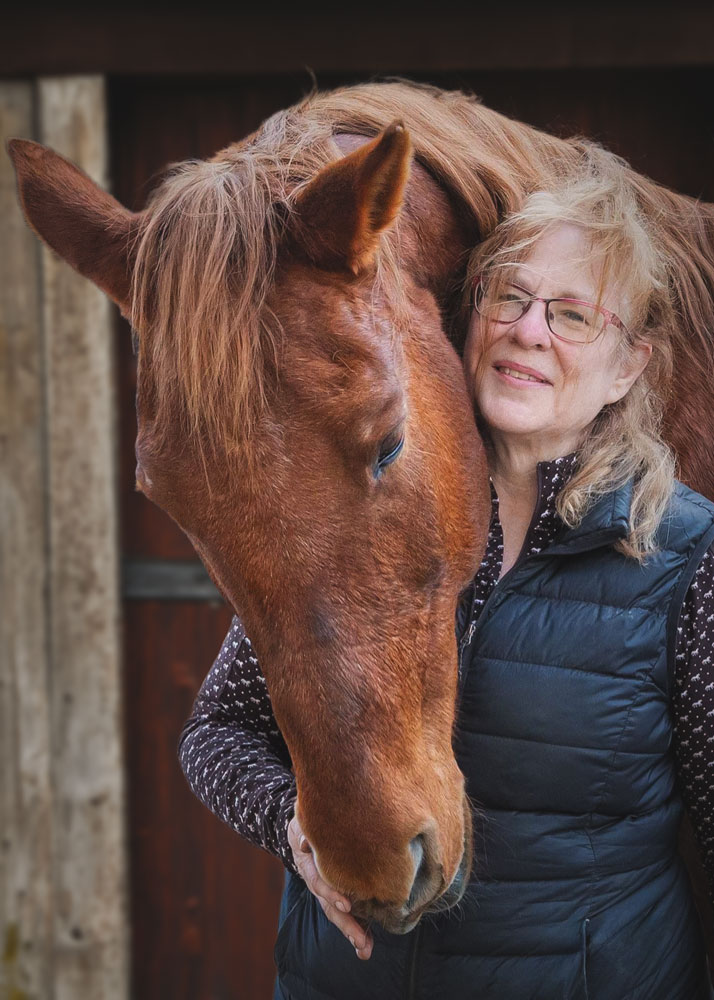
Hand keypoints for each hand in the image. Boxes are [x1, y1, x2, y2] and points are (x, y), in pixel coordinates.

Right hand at [287, 814, 373, 959]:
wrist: (302, 829)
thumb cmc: (310, 824)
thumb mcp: (303, 825)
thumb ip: (304, 834)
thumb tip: (305, 843)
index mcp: (311, 865)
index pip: (320, 883)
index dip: (332, 894)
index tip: (347, 906)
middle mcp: (318, 881)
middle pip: (330, 906)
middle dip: (346, 924)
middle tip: (360, 941)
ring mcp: (326, 888)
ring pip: (336, 913)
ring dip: (351, 931)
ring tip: (365, 950)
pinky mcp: (336, 891)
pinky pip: (344, 911)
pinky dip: (355, 927)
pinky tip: (365, 944)